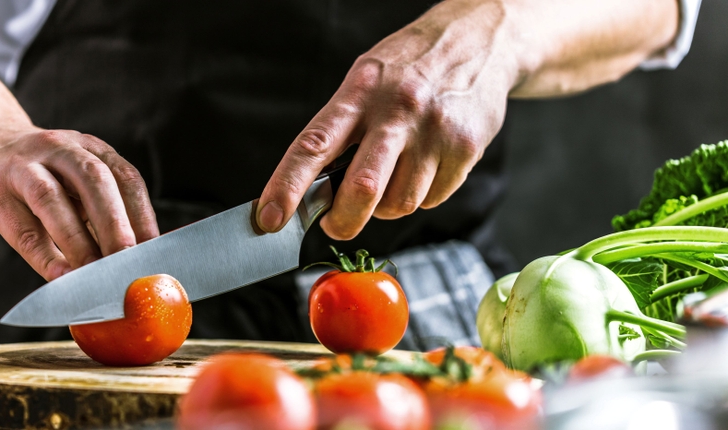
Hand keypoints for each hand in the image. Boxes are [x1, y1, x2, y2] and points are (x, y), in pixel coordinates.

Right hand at [0, 127, 158, 279]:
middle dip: (115, 224)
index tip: (155, 253)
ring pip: (52, 200)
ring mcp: (22, 168)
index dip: (143, 215)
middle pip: (93, 181)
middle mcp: (59, 150)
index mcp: (89, 148)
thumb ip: (99, 212)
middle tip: (129, 262)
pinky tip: (60, 278)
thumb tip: (133, 263)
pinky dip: (44, 256)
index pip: (125, 178)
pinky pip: (22, 227)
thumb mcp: (72, 178)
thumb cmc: (36, 175)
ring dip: (78, 241)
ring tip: (96, 276)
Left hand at [257, 0, 516, 239]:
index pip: (313, 145)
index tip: (268, 218)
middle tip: (335, 224)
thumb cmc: (408, 68)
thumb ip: (339, 131)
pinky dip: (422, 197)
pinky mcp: (465, 148)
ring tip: (392, 176)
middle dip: (343, 221)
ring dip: (387, 207)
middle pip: (362, 188)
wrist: (478, 41)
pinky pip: (432, 200)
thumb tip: (309, 191)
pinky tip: (424, 167)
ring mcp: (434, 131)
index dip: (286, 187)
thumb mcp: (364, 81)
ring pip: (400, 203)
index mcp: (359, 92)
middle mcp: (396, 111)